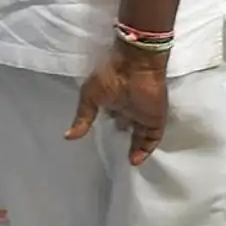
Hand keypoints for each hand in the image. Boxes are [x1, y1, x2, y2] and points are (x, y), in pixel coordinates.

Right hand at [67, 39, 170, 165]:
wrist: (135, 64)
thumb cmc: (110, 75)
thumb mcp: (90, 96)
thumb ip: (83, 117)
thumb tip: (68, 137)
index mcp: (115, 100)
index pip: (114, 118)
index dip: (109, 129)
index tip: (103, 142)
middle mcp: (131, 108)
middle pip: (130, 127)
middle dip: (125, 140)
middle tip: (116, 153)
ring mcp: (145, 113)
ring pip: (142, 135)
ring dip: (136, 148)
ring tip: (127, 161)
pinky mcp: (156, 118)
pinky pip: (153, 137)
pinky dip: (146, 149)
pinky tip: (135, 159)